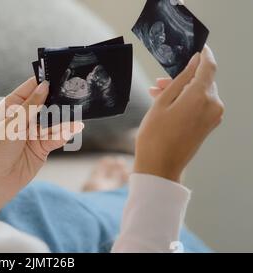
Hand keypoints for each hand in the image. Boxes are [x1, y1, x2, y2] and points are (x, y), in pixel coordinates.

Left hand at [0, 78, 83, 218]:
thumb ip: (31, 106)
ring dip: (64, 119)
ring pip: (53, 121)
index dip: (43, 81)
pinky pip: (55, 137)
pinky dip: (64, 133)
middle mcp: (23, 118)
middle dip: (58, 100)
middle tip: (75, 92)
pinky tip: (75, 128)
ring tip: (78, 113)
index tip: (59, 73)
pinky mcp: (42, 148)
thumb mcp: (14, 123)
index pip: (30, 89)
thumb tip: (45, 86)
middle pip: (45, 104)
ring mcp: (33, 133)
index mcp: (11, 107)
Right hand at [134, 46, 224, 181]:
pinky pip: (201, 105)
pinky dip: (187, 101)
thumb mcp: (162, 102)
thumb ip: (180, 79)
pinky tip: (167, 106)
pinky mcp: (209, 125)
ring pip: (200, 93)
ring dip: (182, 91)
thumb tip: (195, 62)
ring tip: (157, 96)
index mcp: (201, 96)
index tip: (198, 47)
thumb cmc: (155, 135)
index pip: (209, 66)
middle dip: (182, 78)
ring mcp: (213, 116)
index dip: (204, 54)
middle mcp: (213, 105)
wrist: (160, 166)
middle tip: (158, 83)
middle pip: (202, 81)